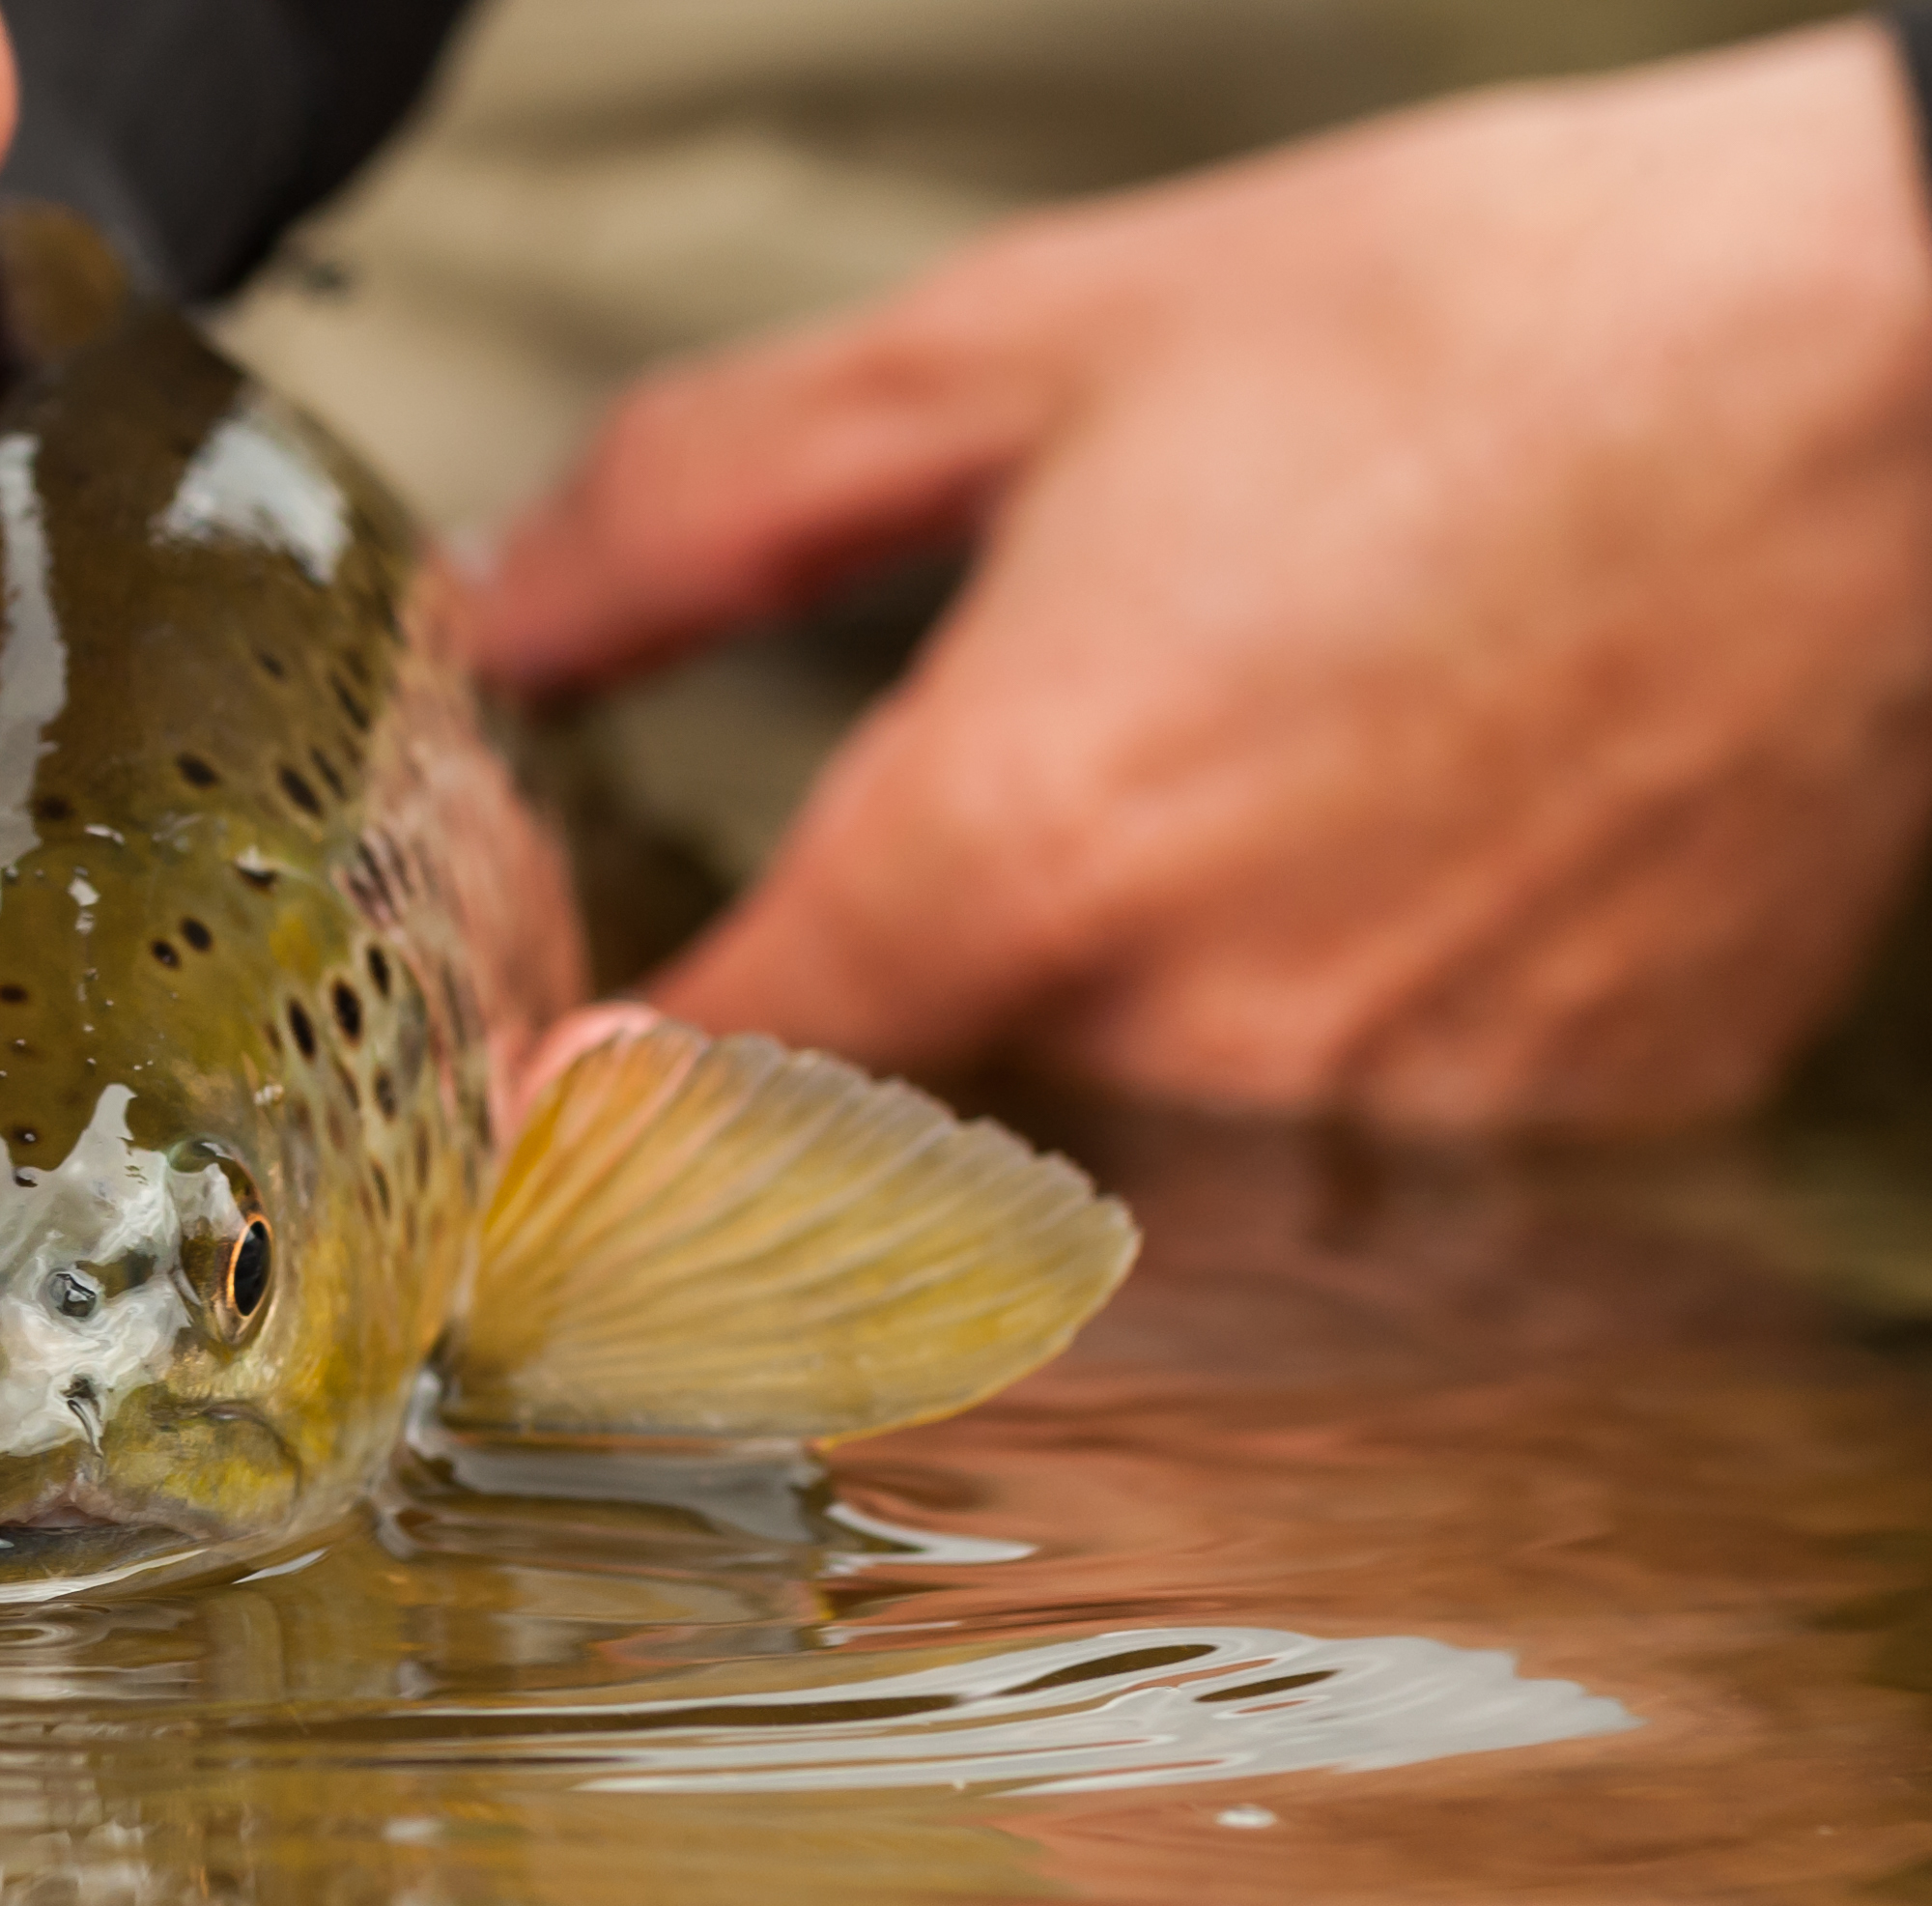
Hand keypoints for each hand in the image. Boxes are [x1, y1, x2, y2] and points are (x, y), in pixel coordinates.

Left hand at [474, 23, 1931, 1132]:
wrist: (1900, 350)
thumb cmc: (1487, 318)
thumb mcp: (1028, 343)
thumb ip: (709, 500)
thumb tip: (503, 610)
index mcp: (1018, 844)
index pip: (699, 1105)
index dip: (588, 1135)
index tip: (549, 1140)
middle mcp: (1190, 1032)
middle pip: (892, 1176)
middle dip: (839, 1106)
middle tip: (894, 965)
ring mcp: (1389, 1122)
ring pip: (1117, 1198)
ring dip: (1072, 1098)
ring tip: (1199, 874)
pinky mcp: (1556, 1148)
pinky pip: (1337, 1182)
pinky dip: (1294, 1080)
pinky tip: (1368, 894)